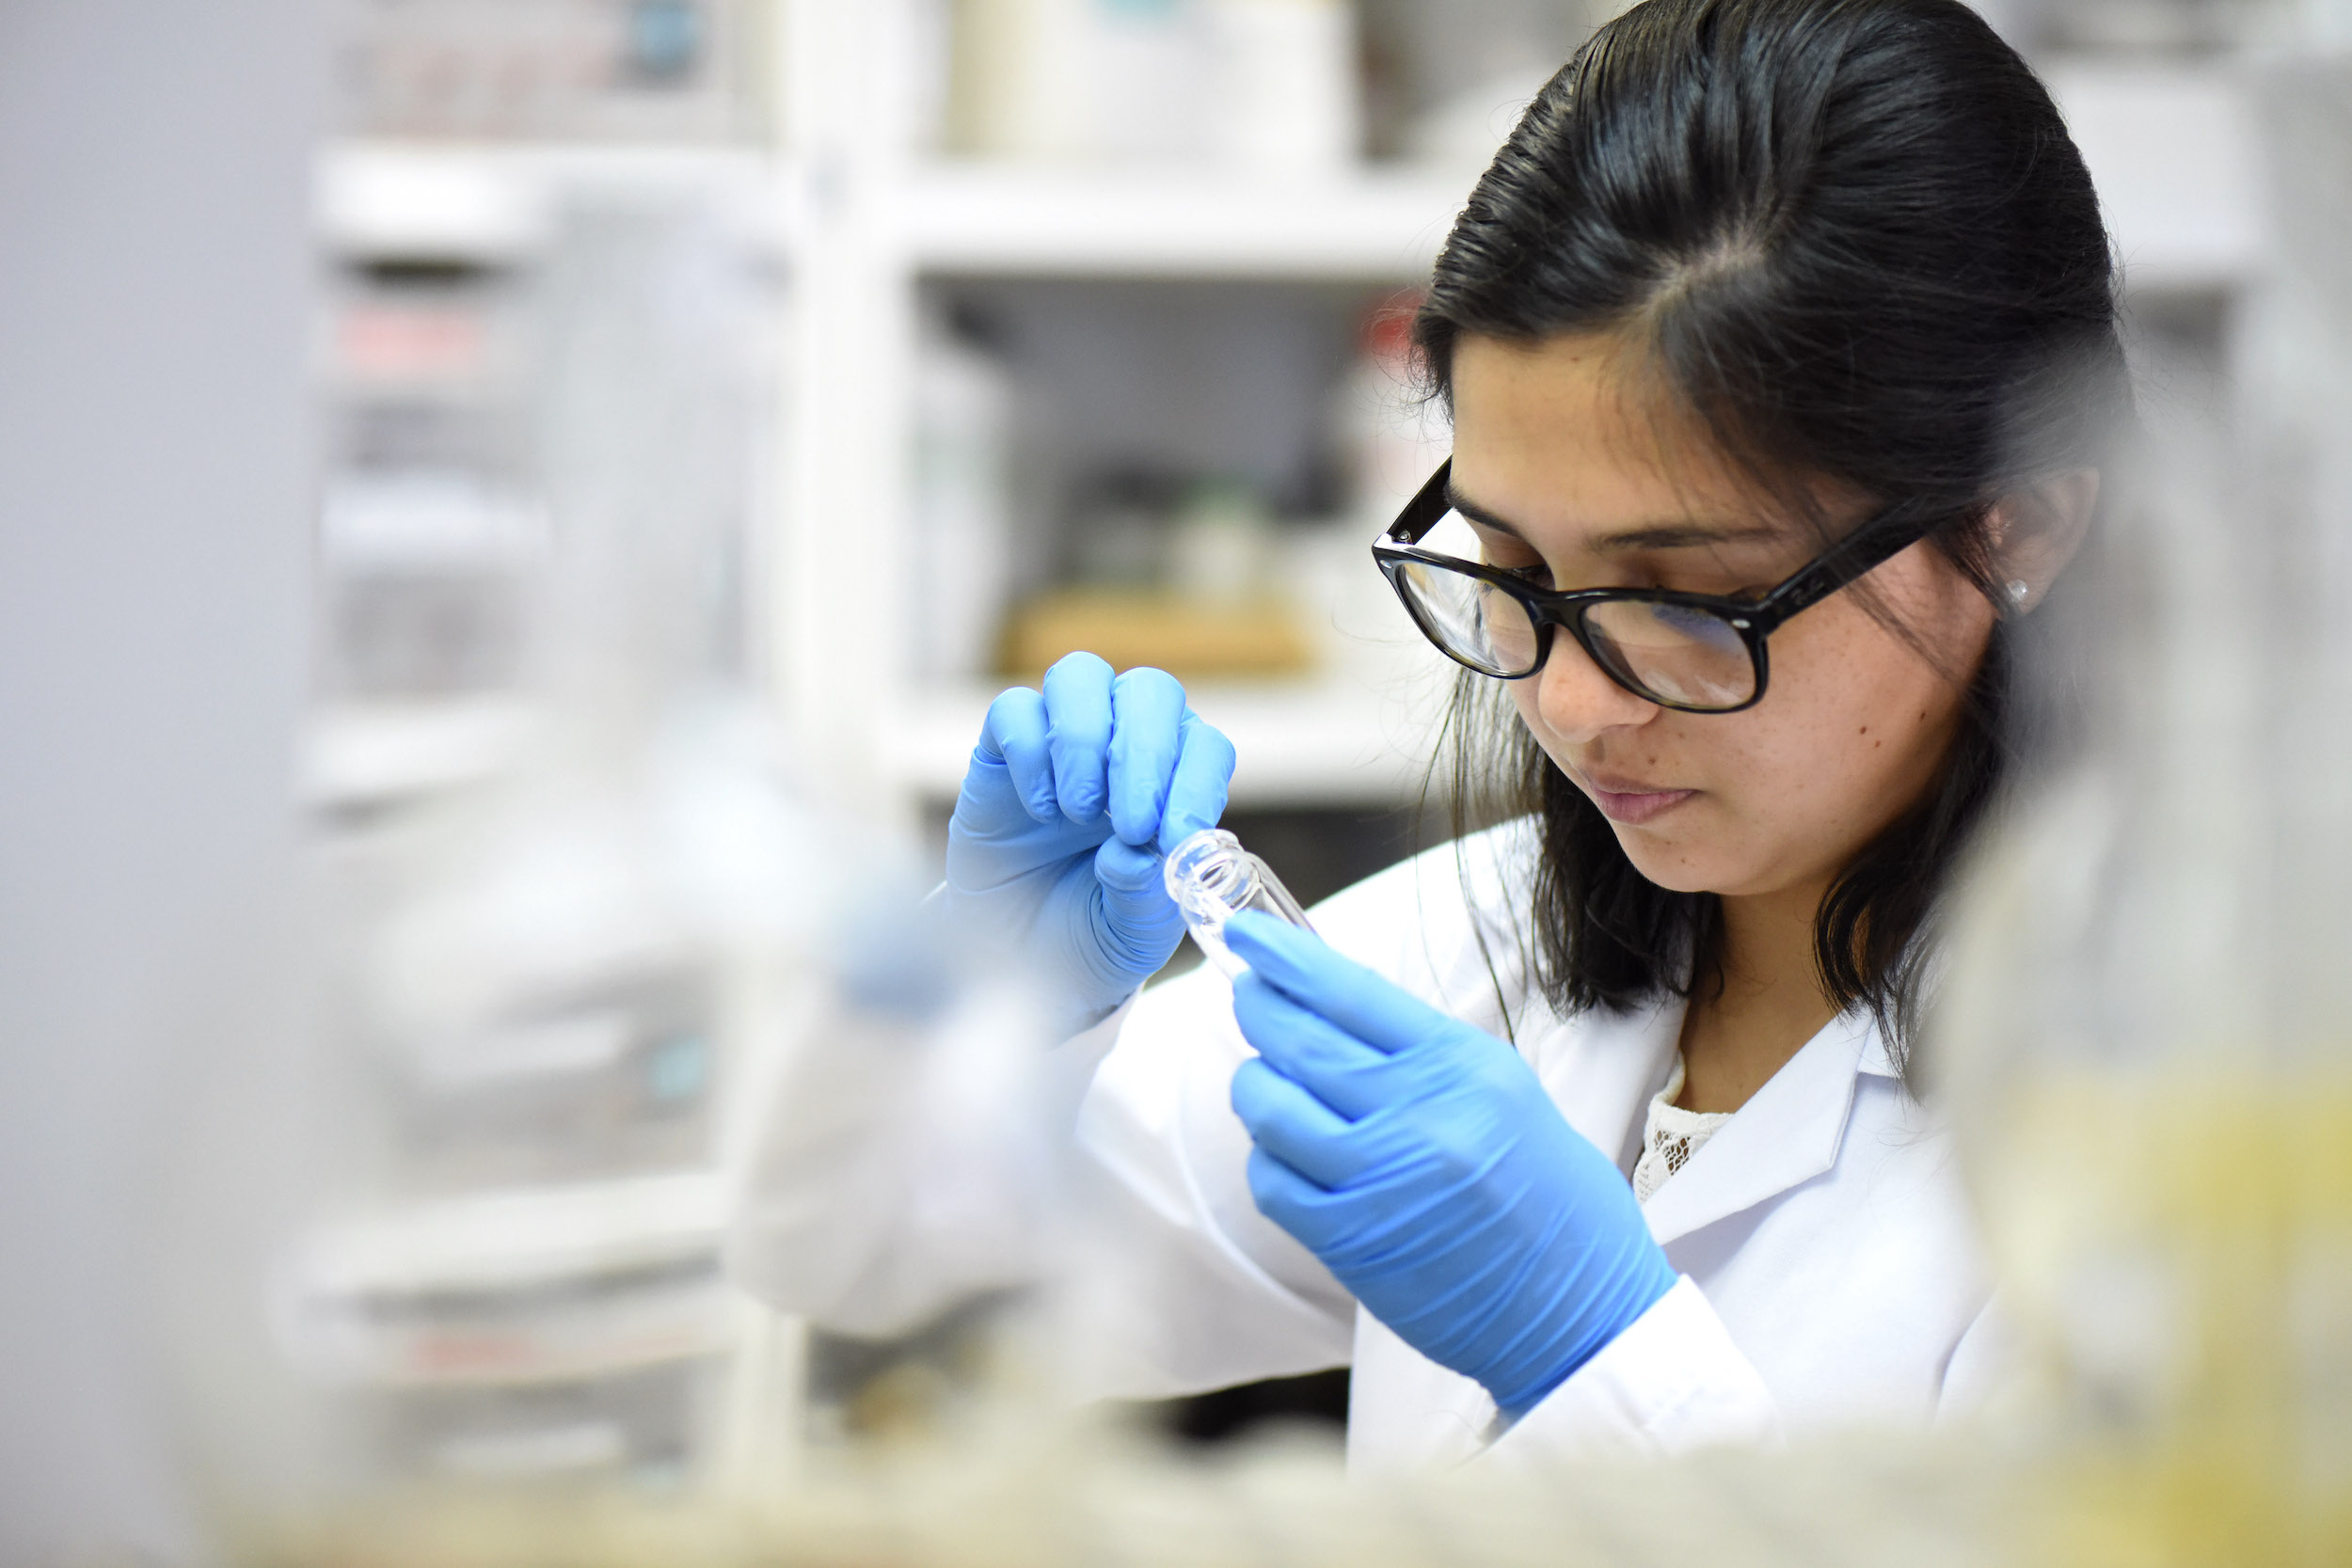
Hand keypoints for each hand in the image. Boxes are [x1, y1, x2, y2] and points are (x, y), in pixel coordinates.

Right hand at [943, 653, 1235, 1023]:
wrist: (1017, 957)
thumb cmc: (1091, 932)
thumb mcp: (1133, 933)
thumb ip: (1144, 894)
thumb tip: (1137, 854)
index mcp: (1176, 782)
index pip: (1204, 746)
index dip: (1197, 781)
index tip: (1177, 836)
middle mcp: (1125, 744)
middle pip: (1150, 693)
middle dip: (1145, 755)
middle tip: (1130, 825)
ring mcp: (1062, 741)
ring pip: (1082, 677)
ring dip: (1087, 741)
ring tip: (1079, 812)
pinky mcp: (1002, 749)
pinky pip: (1015, 710)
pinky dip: (1030, 753)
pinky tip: (1039, 810)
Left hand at [1224, 912, 1677, 1416]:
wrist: (1581, 1312)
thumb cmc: (1551, 1199)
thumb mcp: (1504, 1093)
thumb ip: (1423, 1053)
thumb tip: (1334, 1004)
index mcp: (1464, 1067)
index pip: (1351, 992)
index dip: (1286, 958)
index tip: (1247, 933)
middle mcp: (1421, 1115)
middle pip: (1301, 1043)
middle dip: (1260, 1009)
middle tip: (1246, 993)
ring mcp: (1381, 1180)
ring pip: (1272, 1109)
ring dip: (1255, 1085)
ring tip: (1264, 1079)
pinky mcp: (1351, 1241)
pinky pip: (1273, 1181)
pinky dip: (1266, 1158)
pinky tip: (1282, 1152)